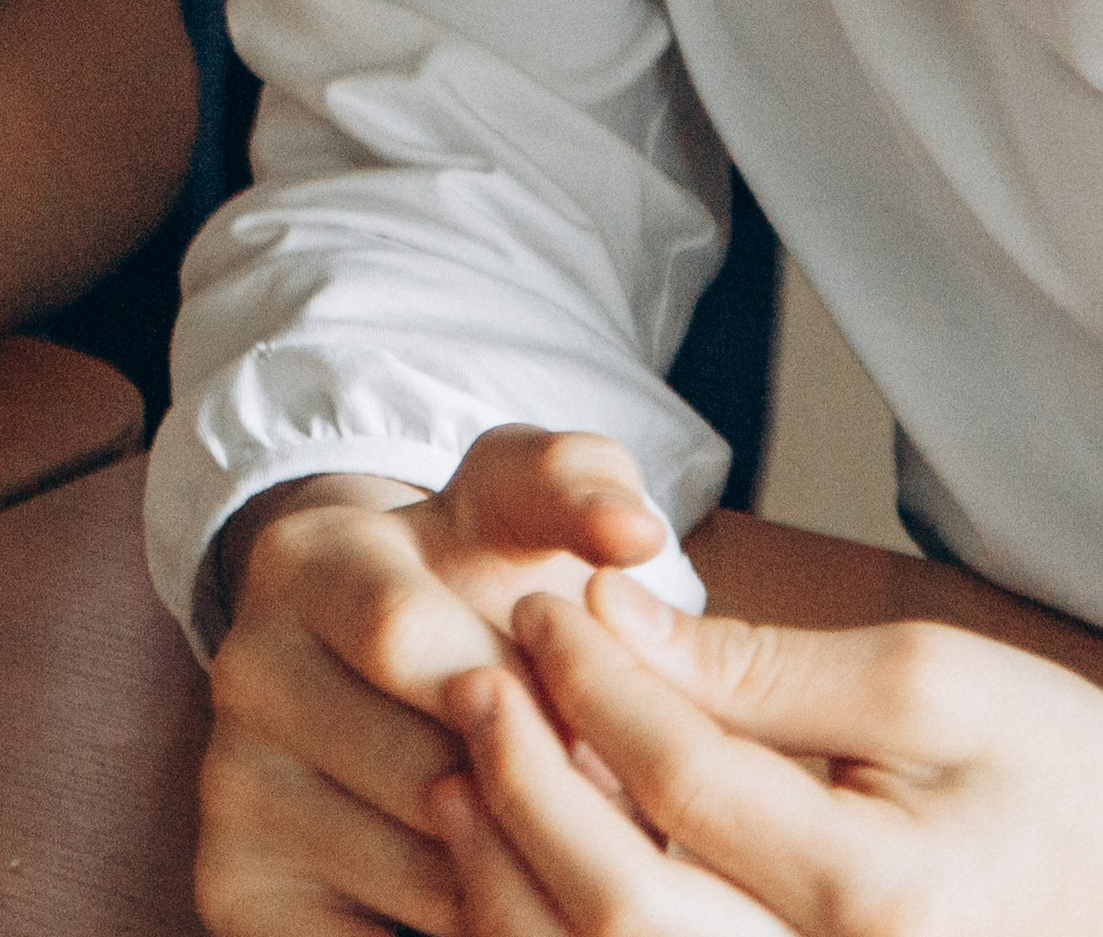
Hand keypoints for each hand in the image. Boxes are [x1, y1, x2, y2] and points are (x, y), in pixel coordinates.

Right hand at [198, 428, 674, 935]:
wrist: (374, 661)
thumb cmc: (473, 583)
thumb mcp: (516, 506)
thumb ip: (579, 484)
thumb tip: (633, 532)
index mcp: (302, 560)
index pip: (407, 639)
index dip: (528, 691)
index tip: (590, 711)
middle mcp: (244, 667)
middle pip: (424, 773)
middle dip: (539, 800)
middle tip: (614, 811)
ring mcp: (231, 783)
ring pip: (418, 876)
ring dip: (519, 880)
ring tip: (574, 855)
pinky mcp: (235, 888)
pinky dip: (459, 936)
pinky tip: (511, 902)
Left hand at [433, 574, 1102, 935]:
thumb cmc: (1052, 778)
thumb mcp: (935, 682)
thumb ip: (763, 664)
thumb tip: (611, 619)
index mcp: (883, 899)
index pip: (678, 777)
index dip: (588, 681)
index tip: (540, 605)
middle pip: (618, 908)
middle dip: (522, 783)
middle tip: (471, 683)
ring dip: (510, 882)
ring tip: (466, 779)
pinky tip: (515, 877)